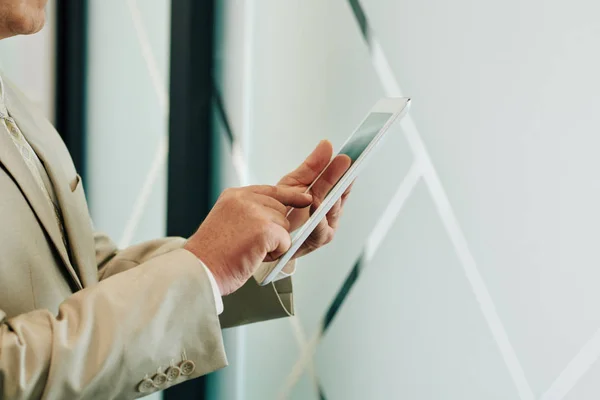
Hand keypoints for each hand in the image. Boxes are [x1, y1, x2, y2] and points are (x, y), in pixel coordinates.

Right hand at [184, 185, 311, 294]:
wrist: (198, 270)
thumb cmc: (212, 254)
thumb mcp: (228, 221)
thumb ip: (249, 212)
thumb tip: (278, 215)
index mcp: (234, 195)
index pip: (271, 190)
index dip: (291, 196)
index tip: (305, 198)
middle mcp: (244, 199)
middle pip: (281, 209)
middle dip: (274, 230)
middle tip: (249, 244)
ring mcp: (255, 213)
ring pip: (285, 226)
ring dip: (274, 243)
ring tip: (249, 250)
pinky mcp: (264, 229)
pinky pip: (286, 241)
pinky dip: (276, 253)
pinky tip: (254, 256)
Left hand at [277, 140, 352, 258]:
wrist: (264, 233)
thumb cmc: (282, 208)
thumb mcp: (296, 183)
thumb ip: (313, 166)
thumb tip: (327, 143)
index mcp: (329, 201)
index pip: (343, 185)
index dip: (347, 171)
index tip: (350, 157)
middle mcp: (330, 217)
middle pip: (339, 197)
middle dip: (341, 179)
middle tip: (344, 162)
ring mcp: (323, 232)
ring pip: (331, 214)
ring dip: (331, 200)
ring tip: (327, 184)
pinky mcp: (312, 244)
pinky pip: (319, 232)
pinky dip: (318, 220)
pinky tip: (314, 205)